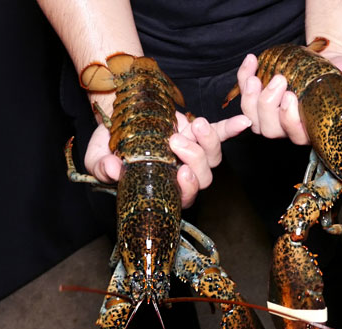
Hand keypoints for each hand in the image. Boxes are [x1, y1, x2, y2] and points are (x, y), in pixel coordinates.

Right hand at [84, 112, 250, 207]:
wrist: (114, 117)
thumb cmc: (107, 146)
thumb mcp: (98, 158)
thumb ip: (102, 168)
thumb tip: (112, 170)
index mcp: (163, 187)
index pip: (183, 197)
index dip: (187, 190)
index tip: (181, 174)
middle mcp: (181, 173)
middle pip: (203, 178)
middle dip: (194, 159)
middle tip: (176, 141)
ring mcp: (193, 152)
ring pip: (212, 156)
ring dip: (208, 141)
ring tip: (194, 125)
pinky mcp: (198, 132)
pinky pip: (220, 133)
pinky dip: (232, 128)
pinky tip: (243, 122)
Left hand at [236, 48, 341, 144]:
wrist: (333, 62)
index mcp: (313, 128)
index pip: (297, 136)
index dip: (289, 121)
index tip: (292, 97)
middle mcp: (290, 126)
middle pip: (270, 129)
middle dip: (268, 106)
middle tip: (280, 80)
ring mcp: (273, 114)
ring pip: (253, 118)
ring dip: (250, 98)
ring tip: (257, 76)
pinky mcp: (262, 97)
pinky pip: (246, 94)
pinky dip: (244, 77)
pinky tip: (252, 60)